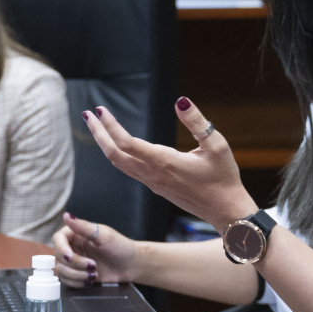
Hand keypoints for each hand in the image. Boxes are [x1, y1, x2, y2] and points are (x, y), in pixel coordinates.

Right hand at [51, 212, 139, 286]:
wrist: (130, 265)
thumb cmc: (119, 247)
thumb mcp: (103, 235)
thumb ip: (83, 227)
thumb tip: (66, 215)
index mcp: (75, 233)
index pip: (58, 239)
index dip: (62, 249)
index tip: (70, 257)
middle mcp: (71, 247)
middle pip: (60, 257)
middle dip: (76, 265)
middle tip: (94, 265)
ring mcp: (73, 262)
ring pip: (61, 271)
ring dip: (77, 275)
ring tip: (93, 274)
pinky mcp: (76, 274)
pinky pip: (67, 281)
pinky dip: (77, 283)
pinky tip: (90, 281)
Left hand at [81, 98, 258, 228]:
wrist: (225, 211)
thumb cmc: (224, 179)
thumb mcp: (217, 146)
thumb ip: (198, 123)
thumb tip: (181, 101)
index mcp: (164, 162)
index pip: (127, 143)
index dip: (111, 126)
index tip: (100, 110)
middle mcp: (153, 174)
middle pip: (114, 154)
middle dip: (98, 133)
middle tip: (87, 113)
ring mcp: (151, 182)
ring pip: (118, 163)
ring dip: (104, 142)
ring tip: (96, 124)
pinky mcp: (154, 186)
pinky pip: (128, 169)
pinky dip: (116, 153)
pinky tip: (116, 143)